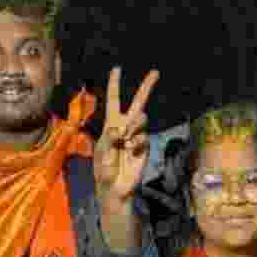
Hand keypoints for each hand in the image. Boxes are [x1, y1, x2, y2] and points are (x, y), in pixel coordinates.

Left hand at [93, 67, 159, 208]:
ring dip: (134, 126)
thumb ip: (109, 138)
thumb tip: (120, 130)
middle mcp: (125, 126)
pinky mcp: (145, 147)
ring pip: (141, 118)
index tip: (117, 68)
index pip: (114, 100)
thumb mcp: (101, 151)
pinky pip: (143, 137)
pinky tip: (131, 151)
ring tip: (126, 139)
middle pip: (138, 103)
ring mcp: (137, 136)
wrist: (115, 188)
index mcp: (111, 124)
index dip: (115, 84)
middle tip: (156, 72)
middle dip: (146, 87)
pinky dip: (136, 143)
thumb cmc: (103, 169)